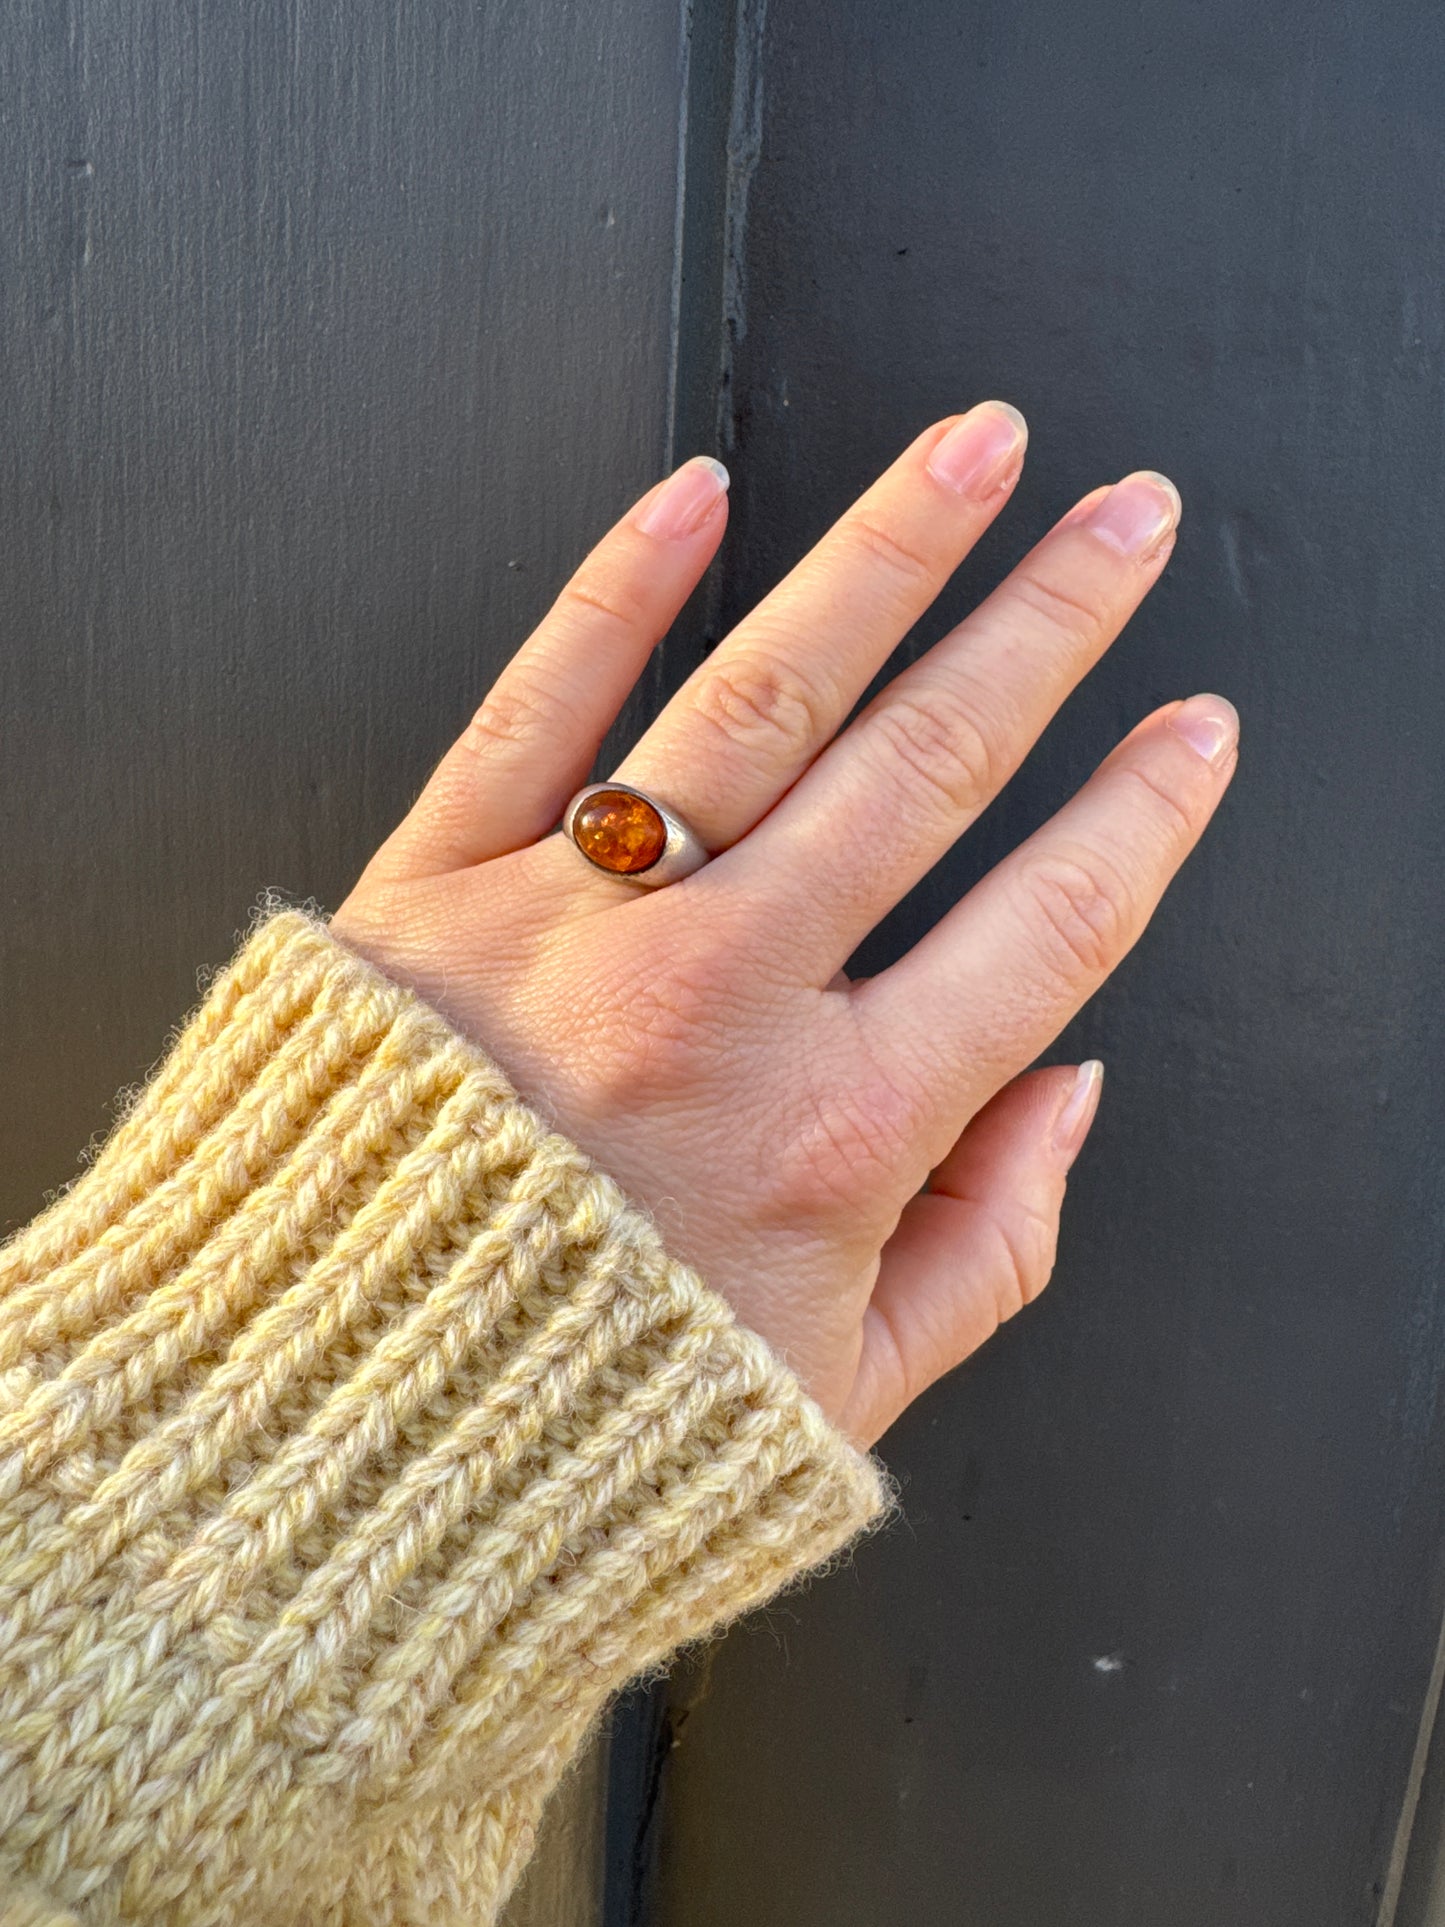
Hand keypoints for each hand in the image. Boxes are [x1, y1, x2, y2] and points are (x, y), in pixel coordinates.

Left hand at [331, 405, 1236, 1445]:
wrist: (322, 1423)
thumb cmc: (575, 1412)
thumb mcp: (838, 1390)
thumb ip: (991, 1246)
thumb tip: (1070, 1091)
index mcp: (835, 1130)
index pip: (1047, 926)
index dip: (1146, 813)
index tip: (1192, 733)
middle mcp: (720, 1004)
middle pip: (931, 766)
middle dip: (1055, 625)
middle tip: (1127, 523)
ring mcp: (574, 925)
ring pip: (765, 696)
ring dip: (890, 554)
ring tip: (975, 450)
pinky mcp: (434, 885)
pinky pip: (538, 702)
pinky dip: (619, 587)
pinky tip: (700, 494)